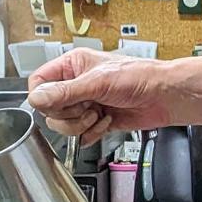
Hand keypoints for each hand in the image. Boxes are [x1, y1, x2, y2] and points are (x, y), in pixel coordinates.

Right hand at [26, 53, 172, 144]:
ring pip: (63, 124)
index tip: (55, 104)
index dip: (43, 96)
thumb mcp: (97, 82)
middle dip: (68, 113)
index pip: (40, 82)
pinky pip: (80, 135)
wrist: (164, 97)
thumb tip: (36, 98)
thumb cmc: (139, 77)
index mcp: (73, 66)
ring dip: (80, 124)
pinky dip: (91, 133)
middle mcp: (77, 85)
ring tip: (97, 115)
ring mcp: (86, 104)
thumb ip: (65, 92)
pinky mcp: (96, 121)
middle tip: (86, 107)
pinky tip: (105, 122)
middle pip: (49, 108)